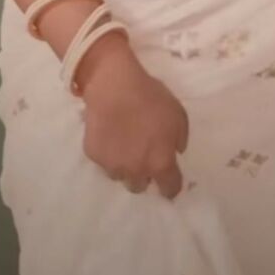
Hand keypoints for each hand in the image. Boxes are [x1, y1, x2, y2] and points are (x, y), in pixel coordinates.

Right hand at [79, 41, 188, 199]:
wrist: (115, 86)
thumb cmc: (151, 98)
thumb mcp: (179, 114)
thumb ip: (180, 139)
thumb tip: (175, 151)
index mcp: (160, 162)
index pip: (169, 189)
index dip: (171, 186)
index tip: (168, 180)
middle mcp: (136, 171)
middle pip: (140, 186)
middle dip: (143, 174)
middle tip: (142, 155)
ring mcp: (112, 165)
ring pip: (120, 175)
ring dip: (124, 165)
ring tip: (123, 144)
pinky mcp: (94, 155)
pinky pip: (103, 160)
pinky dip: (107, 152)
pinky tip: (109, 134)